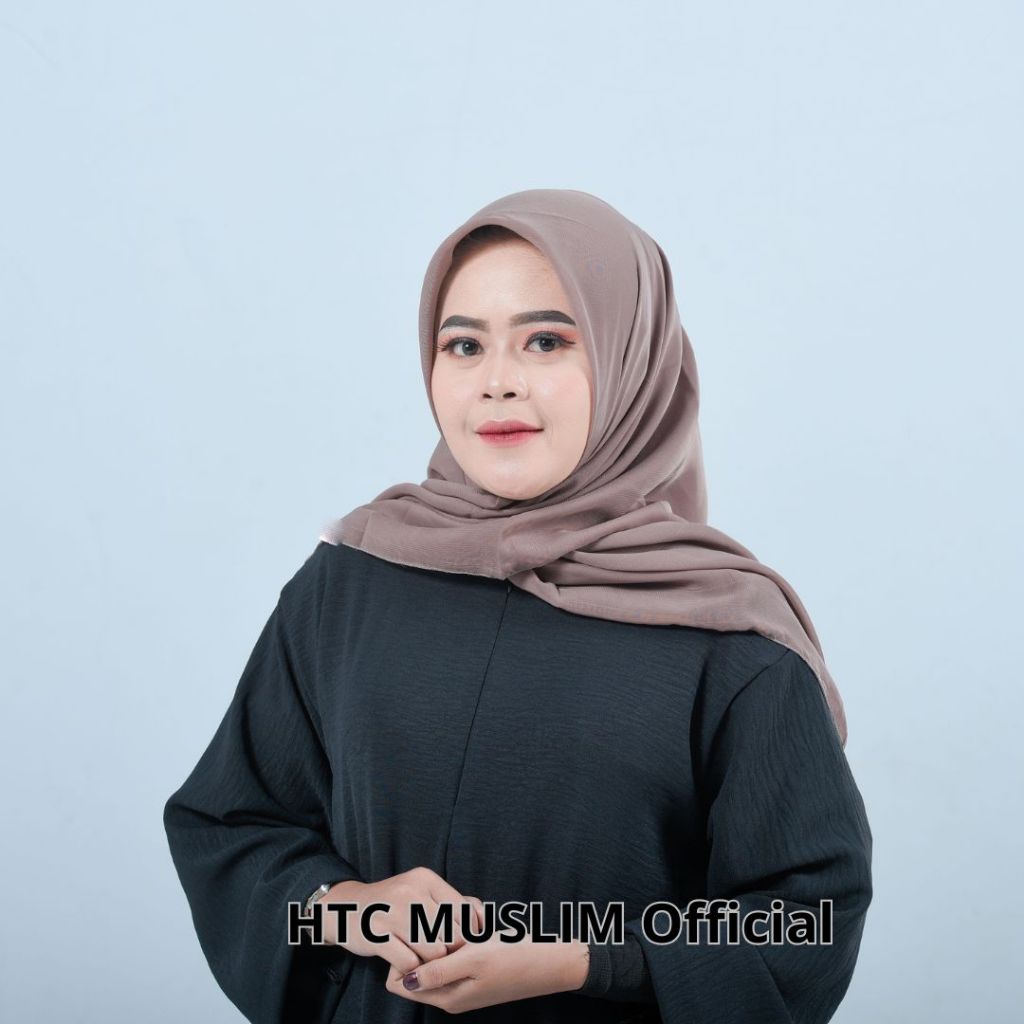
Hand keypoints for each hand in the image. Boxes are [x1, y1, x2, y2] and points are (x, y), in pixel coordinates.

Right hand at [318, 866, 483, 978]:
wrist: (346, 908)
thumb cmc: (394, 905)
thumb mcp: (422, 893)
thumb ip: (453, 903)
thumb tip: (483, 920)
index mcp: (426, 878)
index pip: (463, 912)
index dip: (467, 934)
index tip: (459, 944)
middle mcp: (411, 890)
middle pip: (452, 934)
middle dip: (449, 950)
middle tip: (438, 954)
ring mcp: (392, 912)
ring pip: (435, 951)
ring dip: (431, 961)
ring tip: (421, 957)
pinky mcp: (377, 934)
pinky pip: (410, 963)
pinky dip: (410, 967)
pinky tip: (403, 960)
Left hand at [384, 929, 590, 1013]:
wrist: (554, 961)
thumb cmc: (517, 959)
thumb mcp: (475, 961)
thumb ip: (438, 971)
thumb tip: (403, 980)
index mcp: (447, 997)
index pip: (400, 983)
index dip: (402, 956)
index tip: (419, 933)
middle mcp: (452, 992)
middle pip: (418, 965)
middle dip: (425, 940)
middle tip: (446, 922)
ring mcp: (464, 980)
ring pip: (437, 952)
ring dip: (446, 932)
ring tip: (470, 922)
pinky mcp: (476, 967)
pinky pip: (456, 947)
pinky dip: (462, 931)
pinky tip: (480, 920)